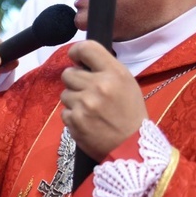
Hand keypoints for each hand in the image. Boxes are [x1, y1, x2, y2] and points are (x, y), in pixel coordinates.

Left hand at [60, 41, 146, 160]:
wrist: (131, 148)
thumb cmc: (130, 114)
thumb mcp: (126, 84)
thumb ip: (105, 69)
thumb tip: (80, 61)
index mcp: (114, 73)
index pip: (86, 48)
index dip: (76, 52)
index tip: (76, 58)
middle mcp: (98, 85)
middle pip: (68, 73)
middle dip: (74, 82)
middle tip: (87, 92)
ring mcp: (84, 103)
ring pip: (64, 93)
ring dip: (73, 100)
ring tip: (90, 110)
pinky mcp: (74, 120)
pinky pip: (64, 112)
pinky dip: (72, 117)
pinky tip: (87, 122)